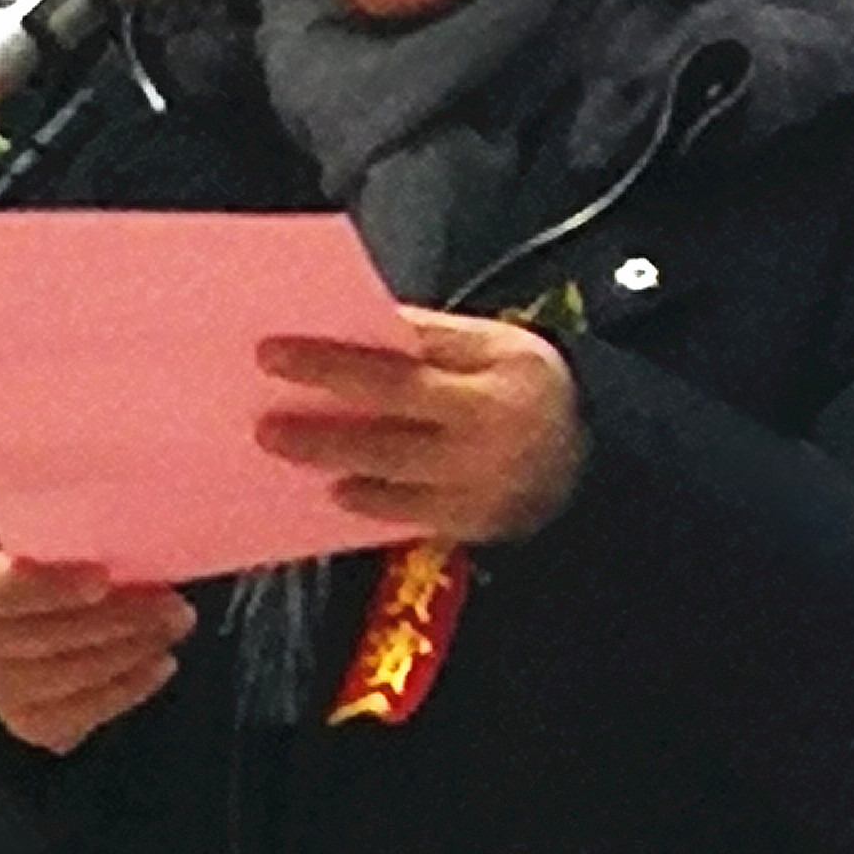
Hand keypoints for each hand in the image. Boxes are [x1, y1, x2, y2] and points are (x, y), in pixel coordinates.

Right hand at [0, 552, 194, 754]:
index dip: (54, 586)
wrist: (13, 631)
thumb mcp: (42, 548)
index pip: (6, 590)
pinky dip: (129, 687)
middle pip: (49, 636)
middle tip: (172, 604)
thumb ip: (71, 544)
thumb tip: (136, 533)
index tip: (103, 577)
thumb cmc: (42, 575)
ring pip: (71, 675)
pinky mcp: (32, 723)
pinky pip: (85, 711)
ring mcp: (1, 691)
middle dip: (119, 620)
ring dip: (132, 651)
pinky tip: (161, 663)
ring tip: (174, 626)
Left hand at [256, 305, 584, 542]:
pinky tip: (333, 490)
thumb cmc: (525, 381)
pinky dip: (369, 505)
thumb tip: (352, 326)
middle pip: (389, 438)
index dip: (332, 365)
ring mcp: (478, 494)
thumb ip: (426, 337)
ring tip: (283, 451)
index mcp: (486, 387)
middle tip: (263, 423)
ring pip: (394, 486)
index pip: (396, 374)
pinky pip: (410, 519)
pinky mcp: (472, 527)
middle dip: (322, 431)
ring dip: (336, 467)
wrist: (591, 451)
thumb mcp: (490, 341)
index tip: (273, 354)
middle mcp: (482, 446)